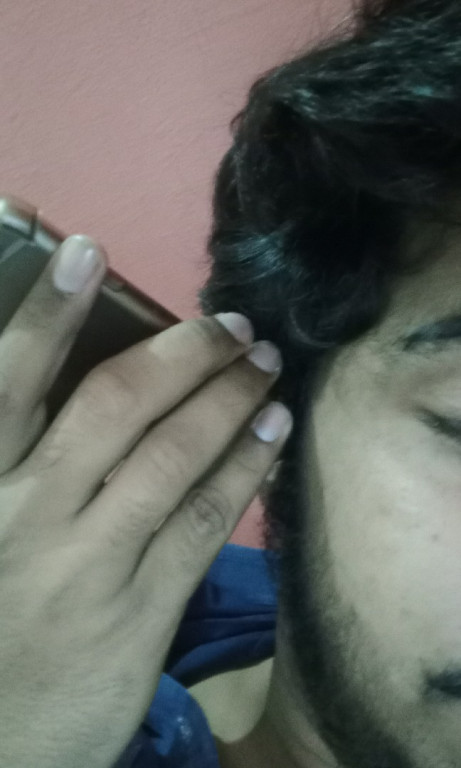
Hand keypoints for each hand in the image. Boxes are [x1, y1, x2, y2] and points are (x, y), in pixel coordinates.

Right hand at [0, 235, 291, 767]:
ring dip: (226, 400)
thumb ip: (25, 460)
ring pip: (171, 458)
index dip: (47, 315)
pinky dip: (244, 469)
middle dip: (179, 356)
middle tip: (229, 323)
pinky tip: (273, 432)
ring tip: (265, 363)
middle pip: (113, 408)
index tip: (85, 252)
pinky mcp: (141, 612)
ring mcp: (90, 564)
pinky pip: (203, 523)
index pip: (9, 385)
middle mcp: (30, 514)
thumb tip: (96, 388)